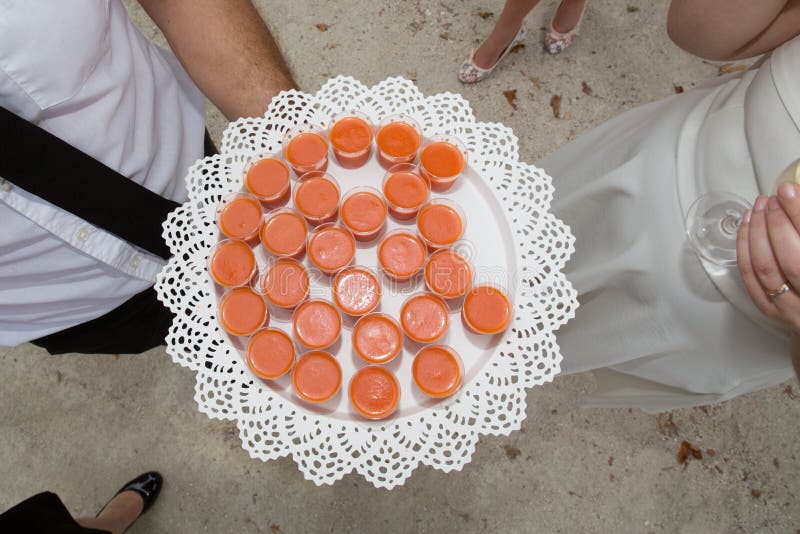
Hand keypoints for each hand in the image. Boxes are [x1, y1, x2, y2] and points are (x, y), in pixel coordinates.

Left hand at [736, 183, 799, 332]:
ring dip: (758, 232)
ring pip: (765, 268)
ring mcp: (792, 308)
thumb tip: (795, 196)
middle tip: (773, 198)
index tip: (788, 190)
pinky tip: (748, 227)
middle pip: (791, 259)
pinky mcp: (772, 311)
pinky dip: (745, 248)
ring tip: (760, 207)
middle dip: (777, 223)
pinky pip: (750, 277)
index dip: (798, 213)